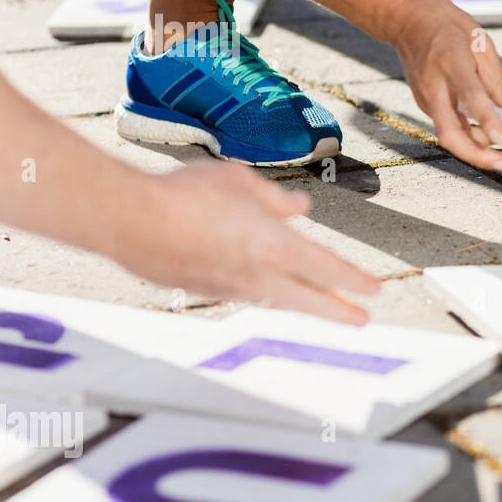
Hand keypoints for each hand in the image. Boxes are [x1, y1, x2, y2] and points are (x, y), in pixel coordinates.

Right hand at [113, 161, 380, 323]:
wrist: (127, 219)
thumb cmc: (184, 193)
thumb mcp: (239, 181)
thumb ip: (274, 198)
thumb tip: (299, 207)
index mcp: (274, 245)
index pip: (326, 267)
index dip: (353, 280)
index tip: (373, 289)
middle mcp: (257, 274)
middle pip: (309, 300)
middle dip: (339, 312)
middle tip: (362, 320)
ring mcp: (229, 288)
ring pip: (276, 298)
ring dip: (300, 301)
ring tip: (318, 302)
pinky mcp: (203, 291)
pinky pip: (242, 291)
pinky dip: (259, 288)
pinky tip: (261, 282)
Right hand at [390, 0, 501, 169]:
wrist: (406, 20)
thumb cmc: (446, 26)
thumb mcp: (480, 42)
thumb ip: (499, 80)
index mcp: (450, 60)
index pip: (469, 95)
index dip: (485, 118)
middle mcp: (433, 85)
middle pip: (450, 132)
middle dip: (478, 155)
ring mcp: (425, 99)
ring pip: (450, 136)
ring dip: (477, 150)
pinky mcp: (426, 106)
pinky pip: (450, 128)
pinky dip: (470, 138)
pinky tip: (490, 137)